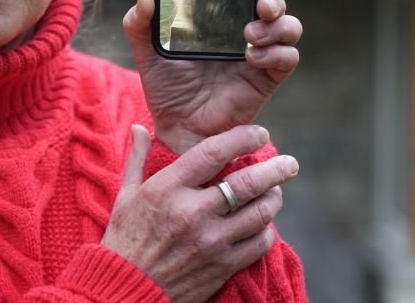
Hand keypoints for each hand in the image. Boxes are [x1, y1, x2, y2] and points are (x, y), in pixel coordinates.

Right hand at [102, 124, 298, 302]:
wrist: (126, 290)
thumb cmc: (124, 240)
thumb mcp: (125, 195)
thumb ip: (137, 158)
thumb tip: (140, 127)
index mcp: (167, 189)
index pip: (213, 153)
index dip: (241, 138)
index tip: (258, 134)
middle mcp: (191, 212)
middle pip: (247, 183)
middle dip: (275, 170)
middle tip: (290, 163)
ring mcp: (210, 241)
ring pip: (260, 213)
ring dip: (273, 199)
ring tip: (275, 191)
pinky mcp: (222, 267)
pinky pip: (259, 243)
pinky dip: (266, 230)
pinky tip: (262, 224)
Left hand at [123, 0, 302, 153]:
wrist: (176, 127)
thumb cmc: (166, 89)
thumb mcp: (147, 53)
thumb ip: (139, 24)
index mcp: (220, 22)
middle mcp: (244, 35)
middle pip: (275, 5)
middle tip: (260, 3)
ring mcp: (258, 56)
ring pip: (288, 29)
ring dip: (278, 24)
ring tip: (250, 32)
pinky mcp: (265, 80)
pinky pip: (287, 59)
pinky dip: (276, 53)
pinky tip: (252, 56)